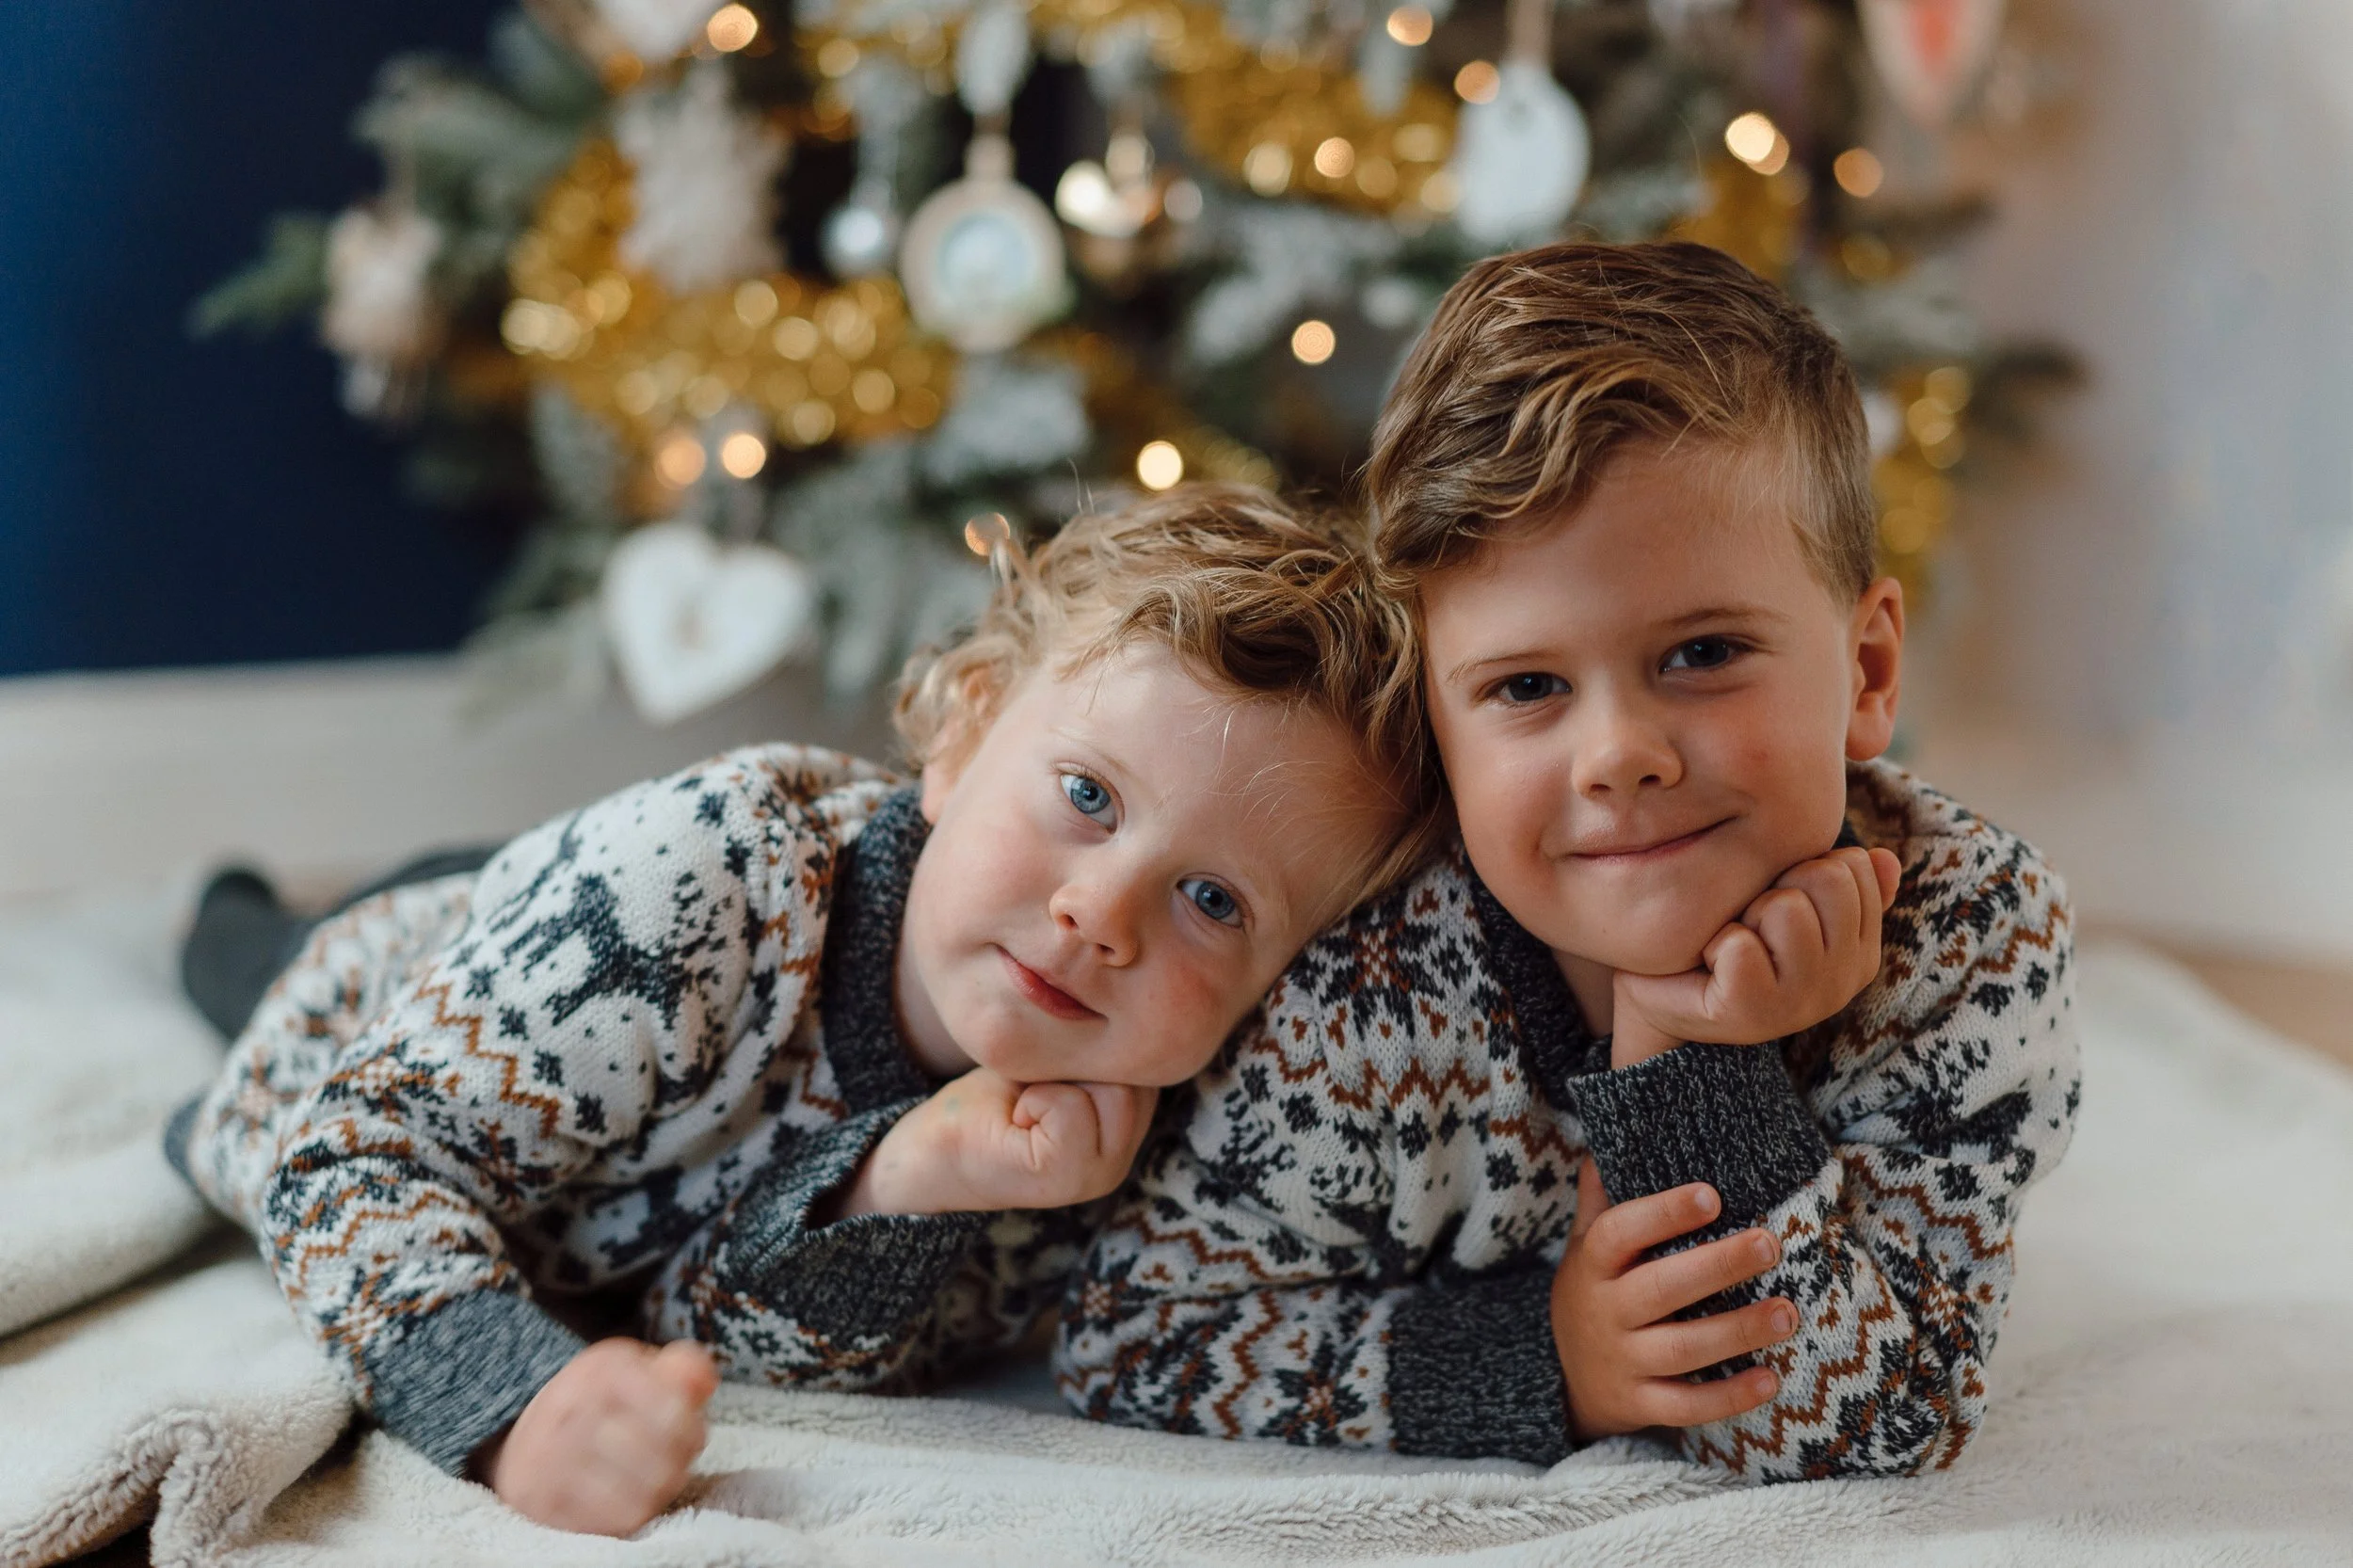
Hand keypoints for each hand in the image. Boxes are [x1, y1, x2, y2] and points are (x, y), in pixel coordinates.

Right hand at [479, 1338, 717, 1536]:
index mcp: (601, 1369)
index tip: (682, 1428)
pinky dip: (627, 1515)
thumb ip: (682, 1371)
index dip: (691, 1429)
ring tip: (646, 1478)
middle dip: (676, 1464)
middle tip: (667, 1460)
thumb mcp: (640, 1372)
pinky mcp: (537, 1500)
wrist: (527, 1441)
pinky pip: (611, 1522)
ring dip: (655, 1492)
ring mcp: (547, 1457)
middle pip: (661, 1459)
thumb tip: (705, 1380)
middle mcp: (568, 1406)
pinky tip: (622, 1498)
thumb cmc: (600, 1407)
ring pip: (641, 1495)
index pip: (674, 1412)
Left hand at [833, 1067, 1157, 1217]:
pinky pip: (1073, 1109)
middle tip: (1035, 1085)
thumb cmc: (991, 1095)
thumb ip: (1099, 1041)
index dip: (1097, 1044)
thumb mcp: (1058, 1056)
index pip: (1147, 1060)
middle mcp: (1121, 1158)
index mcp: (1125, 1127)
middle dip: (1081, 1062)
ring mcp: (1099, 1176)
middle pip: (1137, 1076)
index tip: (1051, 1067)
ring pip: (1115, 1092)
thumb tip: (1131, 991)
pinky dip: (1040, 1099)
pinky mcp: (1066, 1180)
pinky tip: (1018, 1115)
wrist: (931, 1146)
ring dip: (1059, 1080)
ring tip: (1029, 1099)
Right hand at [1552, 1160, 1796, 1441]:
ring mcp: (1622, 1362)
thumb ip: (1601, 1199)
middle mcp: (1604, 1313)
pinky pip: (1687, 1406)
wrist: (1571, 1381)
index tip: (1712, 1195)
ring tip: (1788, 1313)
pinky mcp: (1640, 1405)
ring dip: (1737, 1331)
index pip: (1620, 1233)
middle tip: (1771, 1244)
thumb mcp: (1586, 1246)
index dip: (1663, 1213)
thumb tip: (1611, 1144)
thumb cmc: (1596, 1294)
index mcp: (1592, 1265)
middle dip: (1718, 1267)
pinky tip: (1771, 1379)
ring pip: (1681, 1349)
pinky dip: (1729, 1397)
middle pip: (1660, 1289)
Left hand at [1613, 845, 1900, 1060]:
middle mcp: (1843, 982)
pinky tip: (1710, 968)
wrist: (1661, 990)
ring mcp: (1802, 1004)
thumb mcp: (1784, 900)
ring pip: (1787, 908)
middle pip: (1828, 878)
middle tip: (1751, 922)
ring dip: (1746, 916)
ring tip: (1732, 944)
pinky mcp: (1753, 1015)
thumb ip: (1839, 883)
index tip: (1779, 903)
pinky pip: (1740, 945)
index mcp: (1861, 952)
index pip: (1855, 866)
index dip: (1803, 867)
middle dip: (1778, 885)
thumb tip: (1883, 857)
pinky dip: (1715, 945)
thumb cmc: (1726, 937)